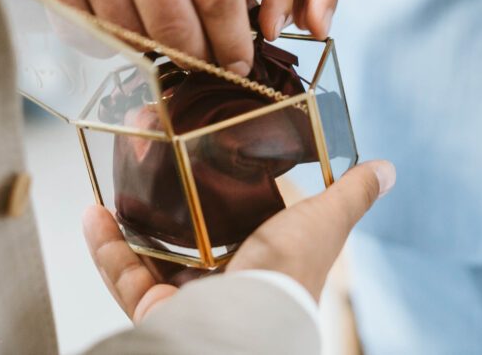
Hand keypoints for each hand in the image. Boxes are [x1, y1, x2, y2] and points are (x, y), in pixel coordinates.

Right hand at [6, 0, 336, 74]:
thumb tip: (222, 22)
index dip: (233, 41)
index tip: (240, 63)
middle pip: (177, 25)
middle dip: (199, 58)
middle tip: (207, 67)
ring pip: (130, 32)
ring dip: (154, 54)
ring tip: (168, 54)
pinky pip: (82, 24)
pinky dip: (107, 40)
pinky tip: (125, 38)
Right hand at [82, 160, 394, 321]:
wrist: (248, 326)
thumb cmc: (288, 275)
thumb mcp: (323, 222)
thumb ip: (350, 196)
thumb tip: (387, 169)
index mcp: (263, 260)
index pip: (240, 221)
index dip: (222, 190)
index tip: (202, 154)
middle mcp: (224, 282)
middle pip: (187, 236)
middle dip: (164, 198)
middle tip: (148, 157)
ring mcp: (186, 297)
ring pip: (149, 254)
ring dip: (128, 218)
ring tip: (115, 179)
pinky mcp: (154, 310)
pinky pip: (122, 274)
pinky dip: (106, 245)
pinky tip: (94, 211)